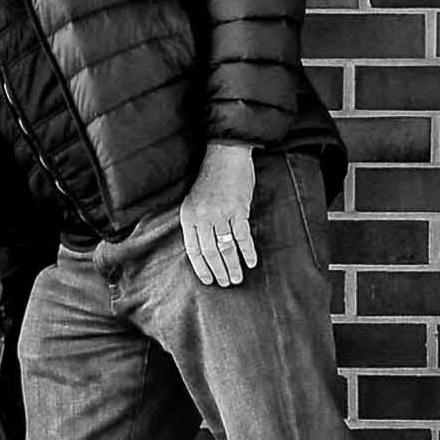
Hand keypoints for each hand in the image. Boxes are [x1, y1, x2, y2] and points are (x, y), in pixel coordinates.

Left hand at [180, 142, 257, 288]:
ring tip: (238, 278)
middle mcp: (202, 217)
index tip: (208, 280)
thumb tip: (205, 247)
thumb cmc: (210, 179)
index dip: (201, 267)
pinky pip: (242, 236)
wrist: (225, 156)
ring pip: (226, 247)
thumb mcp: (195, 201)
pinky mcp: (238, 210)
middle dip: (219, 270)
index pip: (193, 249)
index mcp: (188, 216)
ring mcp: (220, 214)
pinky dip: (247, 251)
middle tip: (227, 283)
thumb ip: (198, 222)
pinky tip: (251, 262)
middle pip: (210, 252)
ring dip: (233, 265)